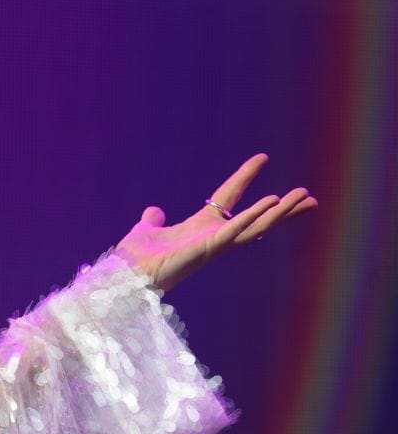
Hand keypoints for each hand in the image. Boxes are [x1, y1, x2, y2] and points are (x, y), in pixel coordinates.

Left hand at [114, 153, 315, 292]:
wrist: (125, 275)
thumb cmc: (135, 259)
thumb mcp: (146, 229)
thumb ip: (153, 220)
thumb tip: (154, 211)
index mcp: (202, 228)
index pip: (229, 196)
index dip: (244, 177)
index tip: (262, 157)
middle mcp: (213, 237)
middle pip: (256, 219)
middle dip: (283, 209)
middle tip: (309, 196)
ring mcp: (214, 244)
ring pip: (256, 227)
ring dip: (280, 211)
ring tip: (303, 196)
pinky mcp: (208, 249)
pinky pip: (236, 230)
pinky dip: (254, 216)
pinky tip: (273, 202)